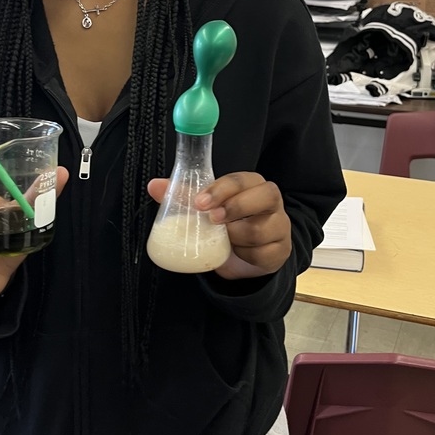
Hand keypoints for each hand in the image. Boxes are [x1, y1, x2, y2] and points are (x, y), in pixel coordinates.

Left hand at [147, 172, 291, 279]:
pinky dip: (247, 255)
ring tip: (224, 239)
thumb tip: (154, 185)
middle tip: (212, 220)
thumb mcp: (205, 208)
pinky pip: (264, 254)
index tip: (200, 203)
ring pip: (262, 229)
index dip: (222, 189)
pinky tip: (237, 253)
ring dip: (237, 236)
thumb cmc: (226, 223)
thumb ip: (182, 196)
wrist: (244, 255)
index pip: (243, 179)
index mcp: (253, 184)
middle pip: (265, 195)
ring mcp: (280, 225)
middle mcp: (271, 201)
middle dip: (235, 207)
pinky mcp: (280, 250)